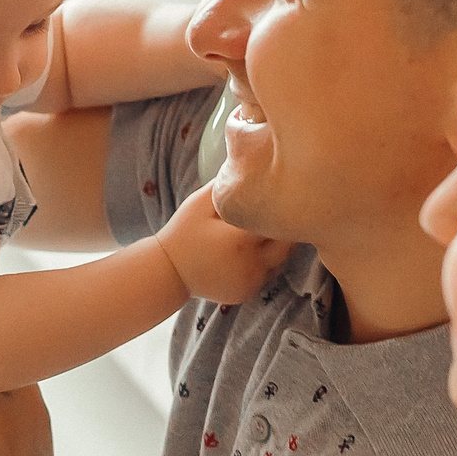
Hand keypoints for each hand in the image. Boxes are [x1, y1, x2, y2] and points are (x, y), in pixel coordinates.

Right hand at [156, 185, 292, 303]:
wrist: (169, 272)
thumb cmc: (184, 232)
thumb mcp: (200, 202)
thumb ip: (227, 184)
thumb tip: (251, 163)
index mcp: (242, 239)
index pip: (278, 221)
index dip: (283, 209)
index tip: (283, 197)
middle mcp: (252, 264)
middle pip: (288, 244)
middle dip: (285, 229)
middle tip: (280, 213)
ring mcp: (251, 282)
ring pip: (281, 261)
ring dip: (278, 247)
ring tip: (264, 231)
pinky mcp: (248, 292)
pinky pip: (268, 274)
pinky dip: (266, 262)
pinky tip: (251, 251)